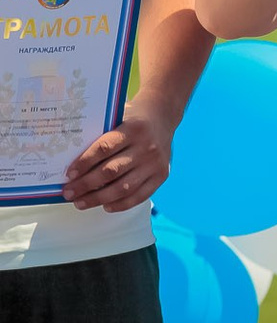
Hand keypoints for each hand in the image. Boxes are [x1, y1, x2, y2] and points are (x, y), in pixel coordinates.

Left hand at [63, 95, 173, 211]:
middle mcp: (147, 147)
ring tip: (80, 203)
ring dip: (98, 198)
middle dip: (86, 185)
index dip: (84, 162)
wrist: (162, 117)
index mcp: (134, 129)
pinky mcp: (162, 175)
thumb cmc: (131, 119)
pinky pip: (140, 196)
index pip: (104, 148)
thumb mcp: (117, 119)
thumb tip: (71, 163)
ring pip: (124, 187)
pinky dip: (121, 204)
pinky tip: (105, 206)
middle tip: (68, 193)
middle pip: (111, 171)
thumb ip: (99, 135)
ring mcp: (155, 163)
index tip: (68, 174)